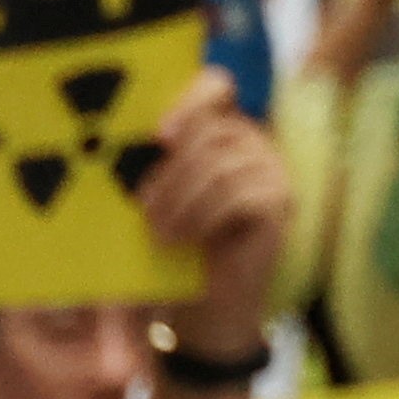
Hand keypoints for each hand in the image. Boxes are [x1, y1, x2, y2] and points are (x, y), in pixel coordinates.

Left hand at [140, 67, 286, 354]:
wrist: (200, 312)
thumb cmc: (171, 254)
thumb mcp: (154, 203)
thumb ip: (152, 165)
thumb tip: (118, 138)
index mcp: (218, 133)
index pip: (215, 86)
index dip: (188, 100)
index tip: (157, 136)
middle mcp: (252, 143)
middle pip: (212, 129)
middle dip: (170, 172)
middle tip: (143, 212)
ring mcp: (272, 171)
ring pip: (222, 162)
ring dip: (180, 200)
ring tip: (159, 234)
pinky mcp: (281, 202)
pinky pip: (240, 193)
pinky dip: (203, 216)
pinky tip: (182, 240)